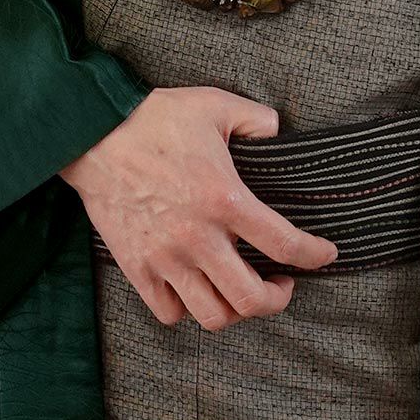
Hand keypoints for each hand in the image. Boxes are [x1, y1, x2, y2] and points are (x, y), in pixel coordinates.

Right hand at [58, 85, 338, 330]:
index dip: (314, 255)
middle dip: (277, 299)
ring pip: (212, 315)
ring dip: (236, 310)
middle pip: (251, 299)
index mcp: (225, 198)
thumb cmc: (157, 117)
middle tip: (282, 283)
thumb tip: (278, 132)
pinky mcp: (136, 266)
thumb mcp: (216, 105)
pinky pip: (169, 312)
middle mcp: (199, 237)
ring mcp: (165, 257)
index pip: (284, 244)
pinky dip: (189, 310)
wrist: (95, 133)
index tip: (325, 255)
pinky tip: (197, 289)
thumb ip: (257, 119)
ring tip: (241, 290)